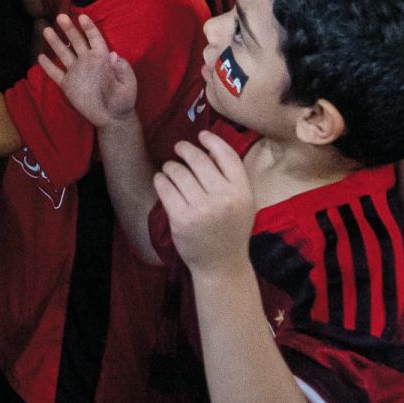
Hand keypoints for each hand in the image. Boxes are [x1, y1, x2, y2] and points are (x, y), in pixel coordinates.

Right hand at [36, 14, 137, 128]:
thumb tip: (114, 55)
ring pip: (64, 53)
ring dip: (55, 42)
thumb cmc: (123, 99)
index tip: (82, 17)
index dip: (89, 28)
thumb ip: (123, 70)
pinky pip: (56, 73)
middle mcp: (87, 61)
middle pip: (76, 41)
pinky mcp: (68, 85)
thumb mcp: (128, 84)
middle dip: (69, 29)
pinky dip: (48, 66)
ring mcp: (76, 72)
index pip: (95, 39)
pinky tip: (40, 57)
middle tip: (60, 17)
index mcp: (102, 58)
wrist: (112, 118)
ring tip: (46, 30)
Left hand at [154, 130, 258, 275]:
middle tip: (179, 148)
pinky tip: (161, 180)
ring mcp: (201, 210)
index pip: (227, 155)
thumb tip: (207, 146)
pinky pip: (165, 188)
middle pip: (198, 159)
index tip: (201, 135)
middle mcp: (224, 199)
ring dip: (171, 166)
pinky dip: (160, 180)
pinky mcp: (181, 220)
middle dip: (185, 149)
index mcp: (242, 192)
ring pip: (178, 172)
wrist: (221, 266)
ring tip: (170, 168)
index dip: (212, 141)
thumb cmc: (230, 230)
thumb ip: (230, 178)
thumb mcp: (243, 203)